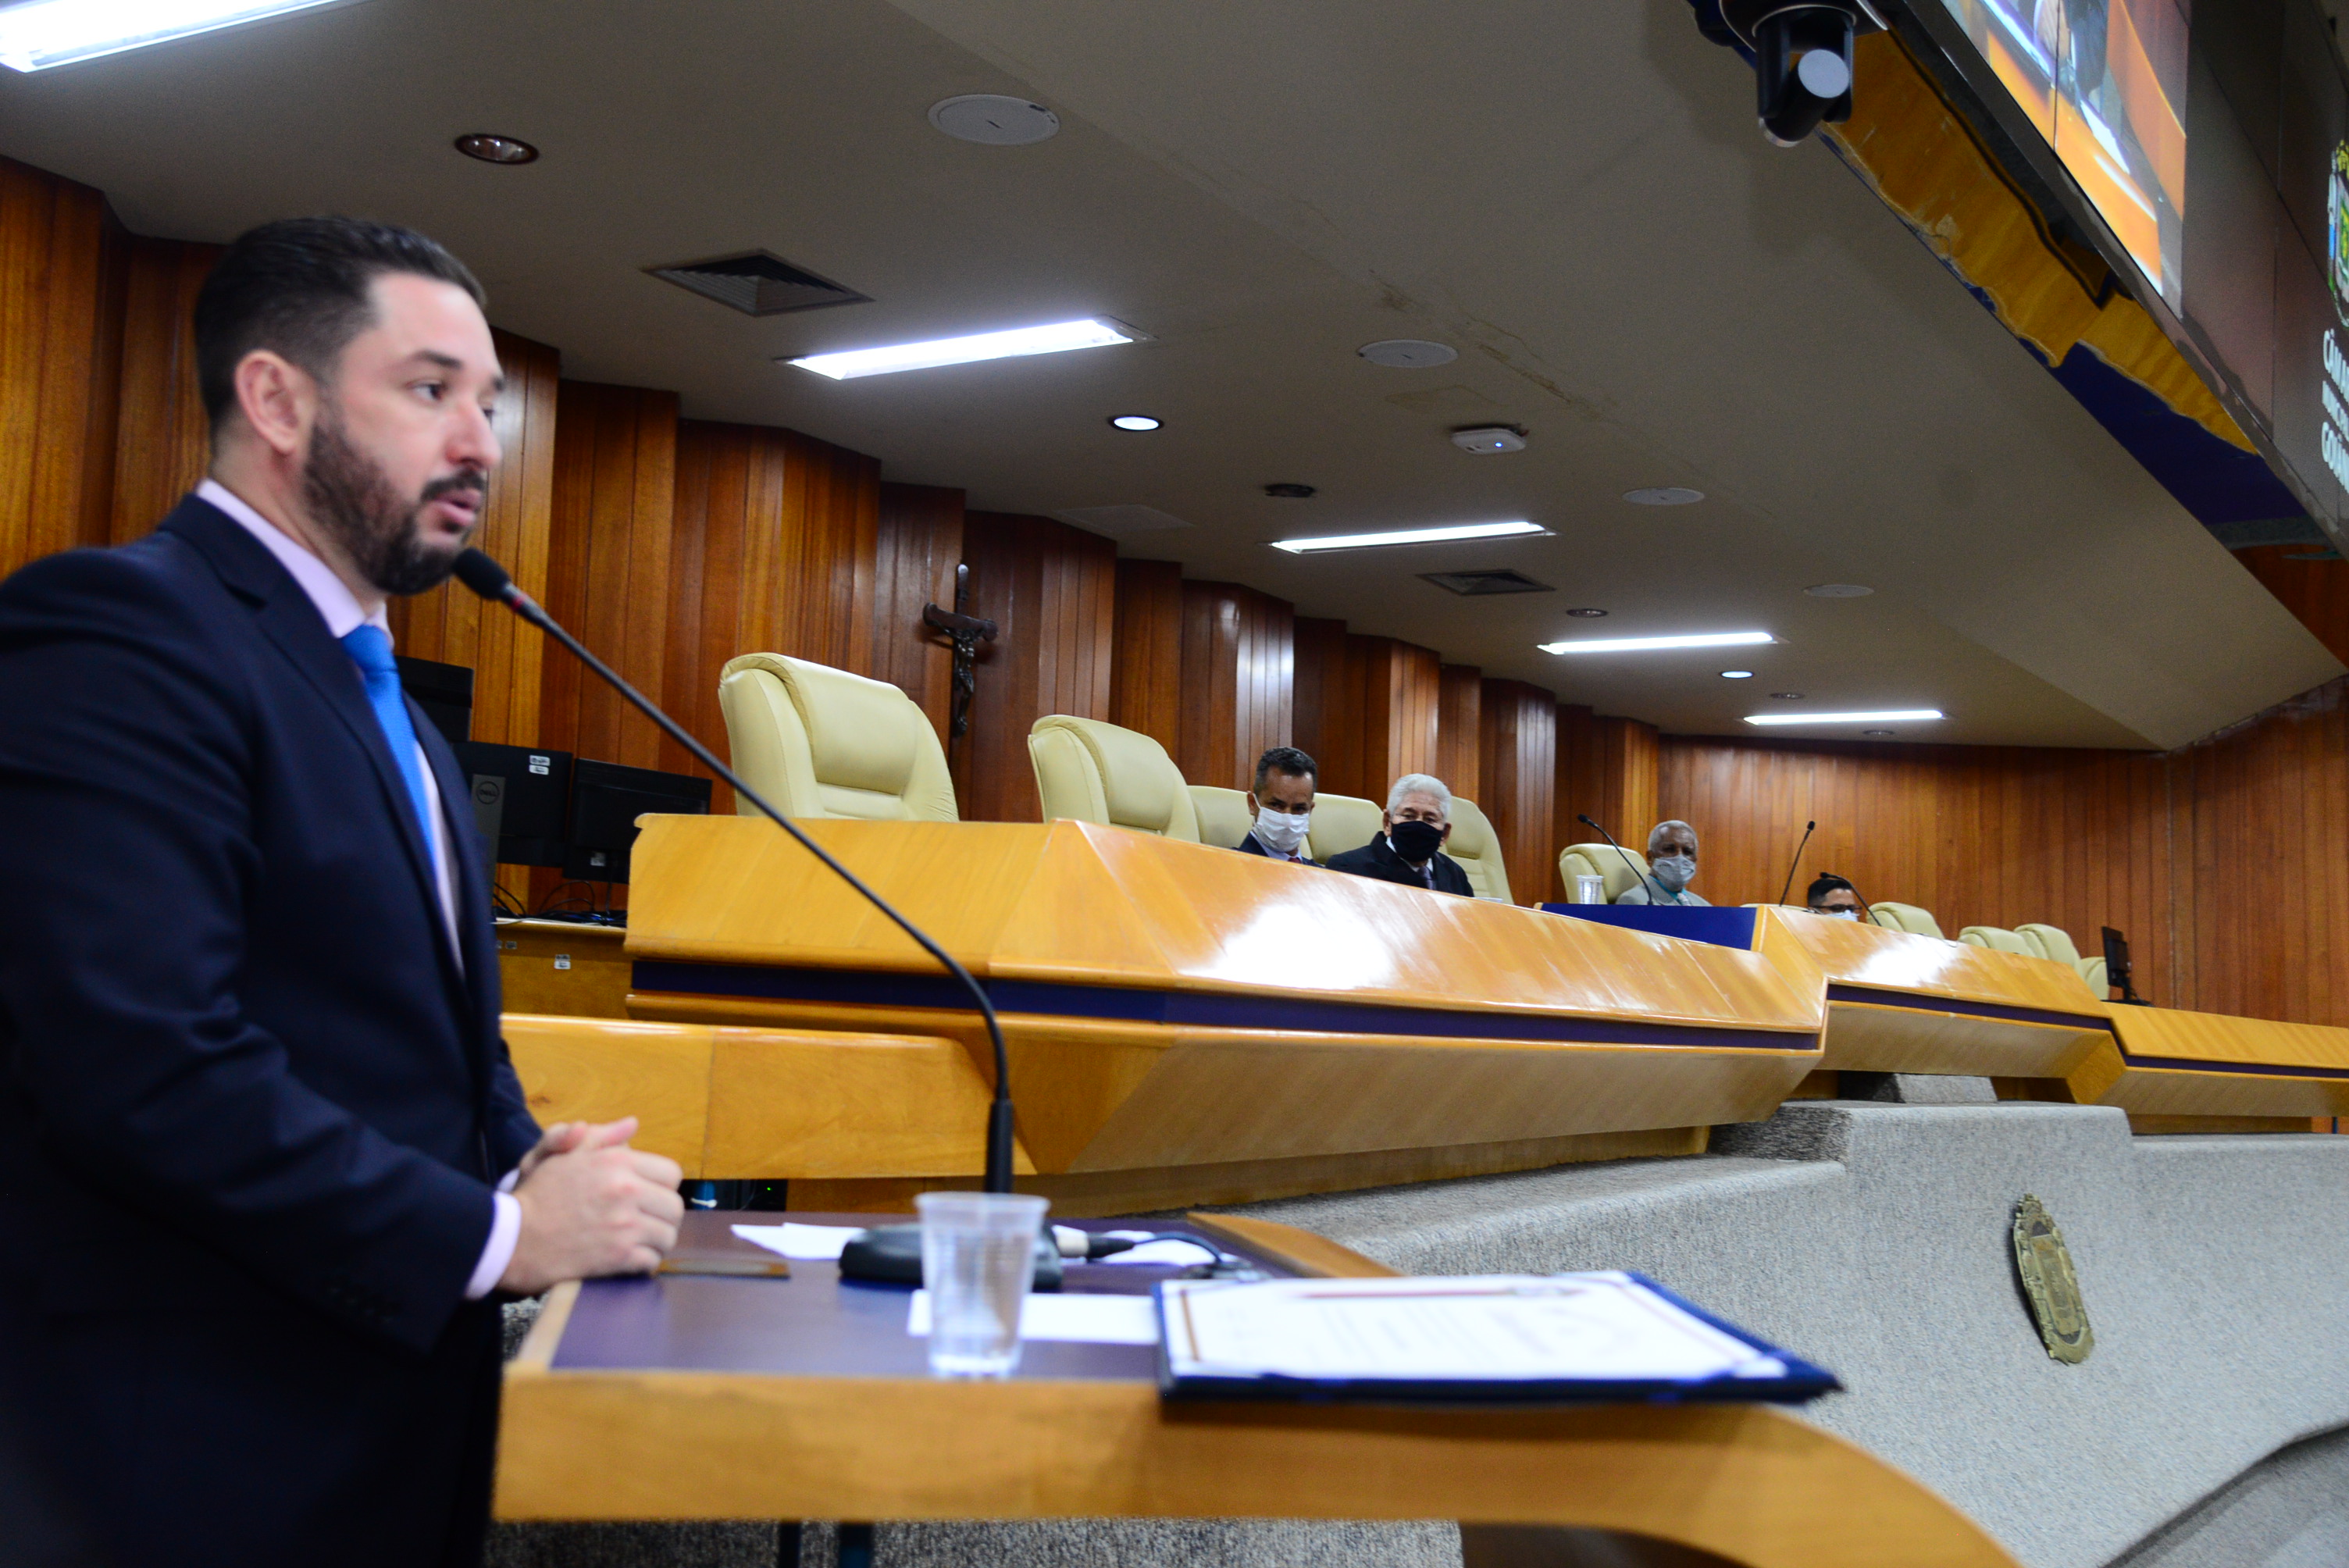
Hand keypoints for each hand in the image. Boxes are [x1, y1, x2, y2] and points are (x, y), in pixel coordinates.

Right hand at [498, 1116, 684, 1294]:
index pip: (671, 1174)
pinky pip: (652, 1261)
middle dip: (663, 1216)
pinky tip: (630, 1259)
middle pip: (674, 1207)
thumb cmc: (538, 1195)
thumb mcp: (562, 1154)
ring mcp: (624, 1225)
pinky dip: (644, 1263)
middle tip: (648, 1222)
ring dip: (656, 1241)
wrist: (512, 1237)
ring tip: (641, 1241)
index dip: (662, 1187)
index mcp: (617, 1162)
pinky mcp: (618, 1256)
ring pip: (668, 1235)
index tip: (650, 1196)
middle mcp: (626, 1191)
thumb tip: (632, 1124)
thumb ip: (600, 1136)